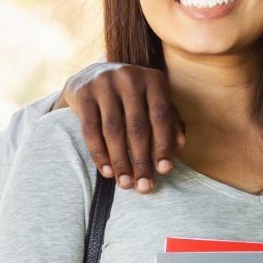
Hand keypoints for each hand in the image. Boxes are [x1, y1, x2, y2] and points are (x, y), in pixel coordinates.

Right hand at [60, 61, 183, 192]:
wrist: (93, 75)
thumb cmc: (134, 96)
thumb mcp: (154, 102)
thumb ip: (170, 122)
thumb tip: (179, 147)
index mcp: (154, 79)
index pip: (161, 116)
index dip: (163, 145)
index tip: (164, 171)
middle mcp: (130, 78)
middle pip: (137, 126)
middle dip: (141, 160)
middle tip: (144, 186)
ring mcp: (104, 83)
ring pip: (113, 130)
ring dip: (120, 161)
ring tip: (125, 183)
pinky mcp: (83, 93)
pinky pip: (90, 129)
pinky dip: (99, 153)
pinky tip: (106, 172)